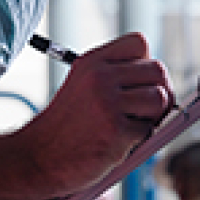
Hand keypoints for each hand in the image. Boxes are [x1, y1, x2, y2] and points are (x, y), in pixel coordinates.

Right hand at [14, 33, 171, 196]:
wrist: (37, 157)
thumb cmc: (66, 126)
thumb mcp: (83, 85)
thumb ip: (115, 76)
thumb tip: (162, 82)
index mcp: (92, 61)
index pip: (139, 43)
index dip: (145, 63)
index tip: (138, 83)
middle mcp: (100, 77)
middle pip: (158, 70)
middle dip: (160, 92)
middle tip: (147, 111)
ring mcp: (108, 103)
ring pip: (160, 98)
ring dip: (153, 117)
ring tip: (131, 126)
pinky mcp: (115, 132)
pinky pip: (149, 130)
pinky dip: (139, 141)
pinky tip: (117, 143)